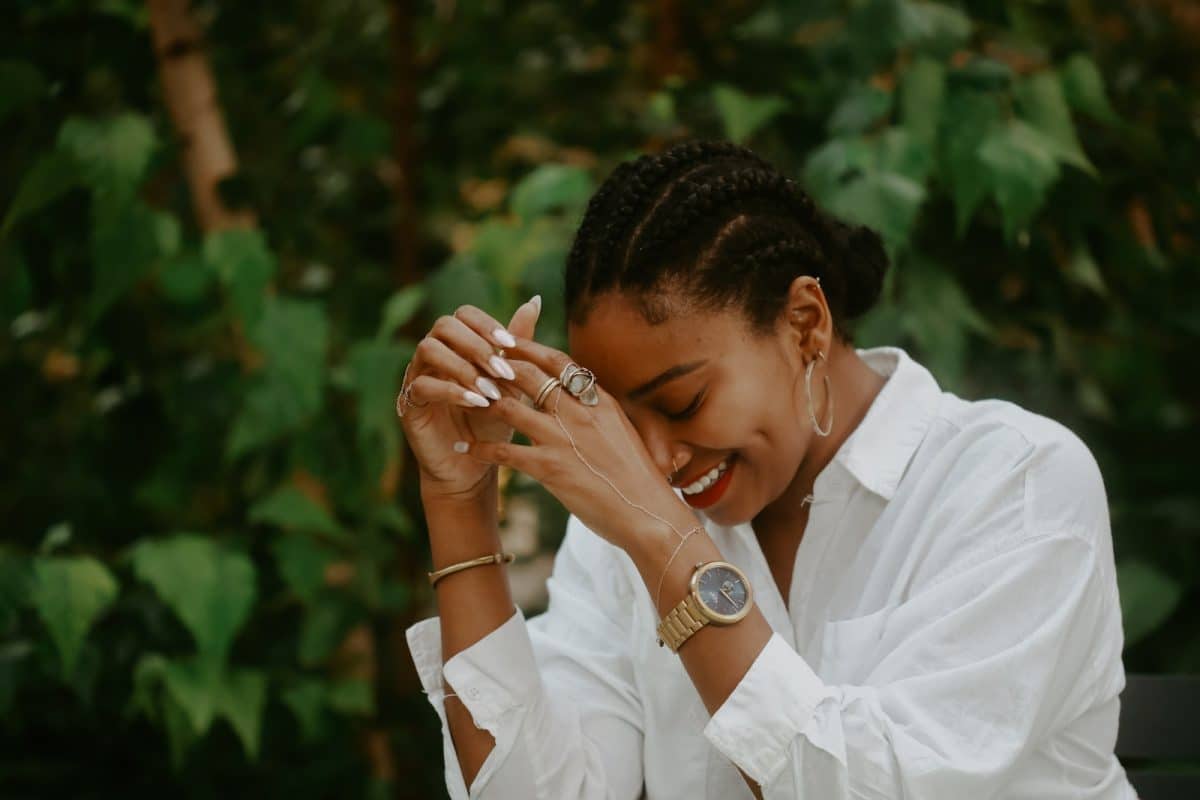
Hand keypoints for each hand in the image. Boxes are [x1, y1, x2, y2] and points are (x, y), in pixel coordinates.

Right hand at [398, 298, 540, 501]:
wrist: (475, 466)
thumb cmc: (494, 422)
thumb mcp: (512, 383)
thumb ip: (517, 344)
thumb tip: (535, 300)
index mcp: (457, 344)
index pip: (464, 313)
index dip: (486, 324)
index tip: (510, 345)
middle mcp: (433, 354)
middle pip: (444, 325)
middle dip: (476, 344)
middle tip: (501, 369)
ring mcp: (417, 376)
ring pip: (428, 349)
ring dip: (464, 367)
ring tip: (489, 391)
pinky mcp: (409, 403)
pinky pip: (422, 386)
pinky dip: (452, 392)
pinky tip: (477, 404)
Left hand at [453, 337, 697, 551]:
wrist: (648, 514)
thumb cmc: (637, 477)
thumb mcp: (621, 431)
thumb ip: (597, 411)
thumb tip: (579, 396)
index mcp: (598, 400)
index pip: (557, 361)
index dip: (528, 347)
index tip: (506, 340)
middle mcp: (579, 412)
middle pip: (529, 375)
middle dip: (498, 366)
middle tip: (474, 362)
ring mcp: (563, 439)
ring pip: (511, 407)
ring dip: (483, 401)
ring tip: (464, 399)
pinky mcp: (550, 469)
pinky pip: (505, 453)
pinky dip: (480, 449)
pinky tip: (464, 448)